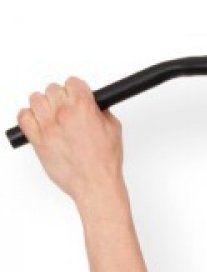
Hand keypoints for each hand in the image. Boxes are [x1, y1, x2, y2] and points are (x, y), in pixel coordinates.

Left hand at [17, 77, 123, 202]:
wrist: (95, 184)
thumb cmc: (105, 162)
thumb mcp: (113, 130)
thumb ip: (102, 113)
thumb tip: (94, 106)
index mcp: (83, 108)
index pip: (73, 82)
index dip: (77, 90)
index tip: (78, 96)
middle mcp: (63, 114)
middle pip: (53, 89)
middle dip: (61, 98)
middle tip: (68, 110)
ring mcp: (48, 126)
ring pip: (36, 99)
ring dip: (44, 105)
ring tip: (53, 117)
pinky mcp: (37, 140)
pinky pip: (24, 117)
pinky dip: (29, 117)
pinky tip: (40, 123)